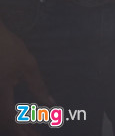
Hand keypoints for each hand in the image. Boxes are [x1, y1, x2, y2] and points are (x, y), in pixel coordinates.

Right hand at [0, 21, 52, 135]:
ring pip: (0, 116)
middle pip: (3, 121)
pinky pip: (1, 108)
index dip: (22, 129)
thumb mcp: (27, 65)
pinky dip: (9, 116)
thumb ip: (38, 86)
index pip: (10, 118)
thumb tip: (50, 103)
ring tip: (28, 130)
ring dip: (14, 125)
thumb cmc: (8, 47)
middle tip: (34, 135)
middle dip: (19, 131)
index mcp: (1, 91)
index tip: (36, 135)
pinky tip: (18, 116)